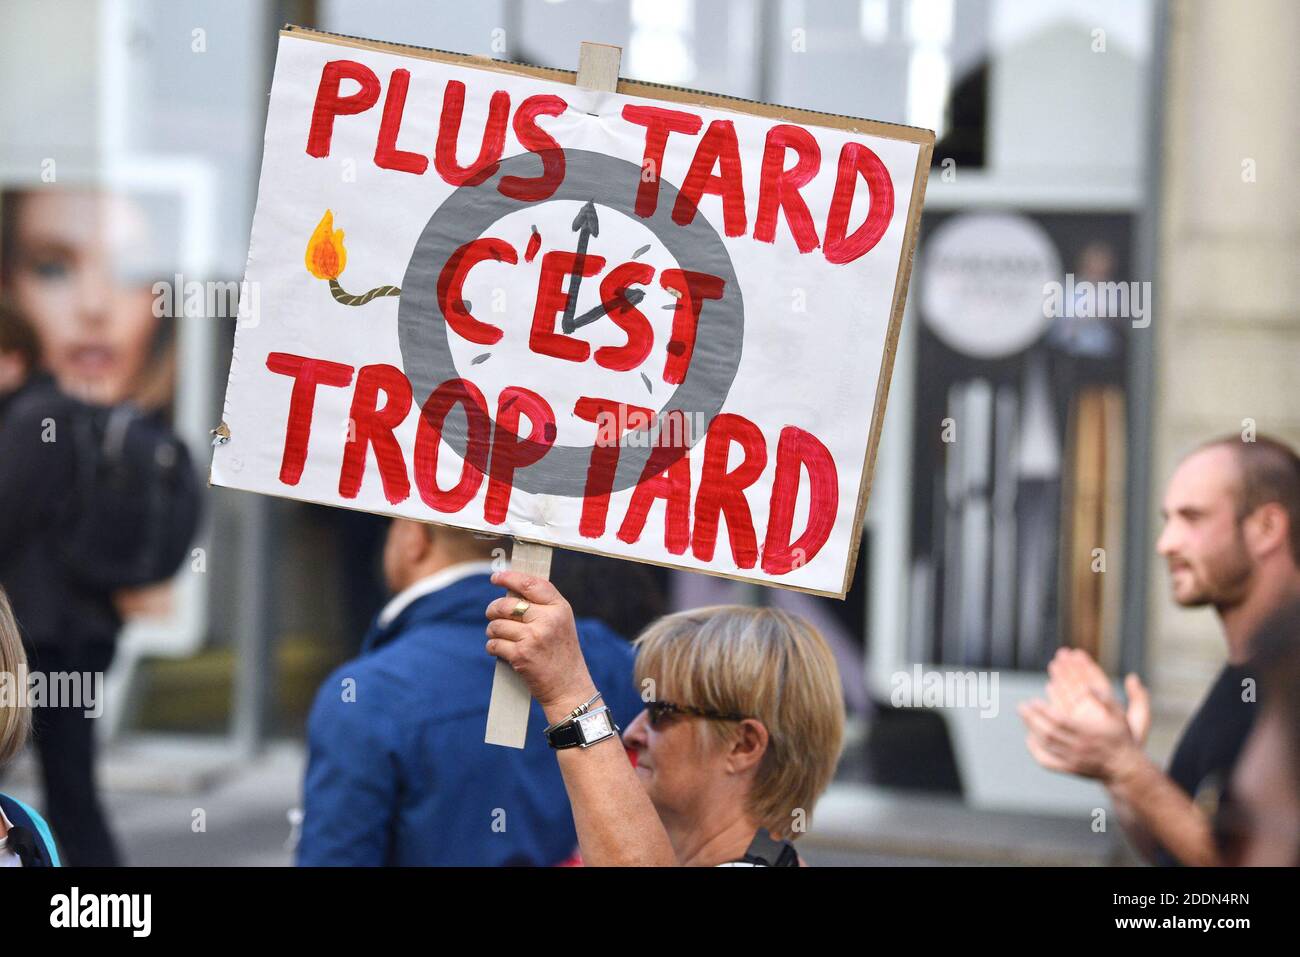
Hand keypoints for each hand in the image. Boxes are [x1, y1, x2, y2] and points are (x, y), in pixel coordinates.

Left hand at [485, 571, 595, 717]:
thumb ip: (542, 605)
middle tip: (493, 615)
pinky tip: (500, 650)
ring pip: (496, 625)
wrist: (568, 687)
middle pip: (506, 605)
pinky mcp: (520, 655)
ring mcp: (533, 638)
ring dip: (492, 631)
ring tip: (499, 636)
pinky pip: (494, 644)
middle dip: (493, 610)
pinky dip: (493, 647)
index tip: (496, 577)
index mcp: (560, 608)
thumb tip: (510, 590)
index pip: (531, 584)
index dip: (510, 578)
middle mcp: (548, 620)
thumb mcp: (561, 623)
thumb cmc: (561, 653)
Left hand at [1020, 649, 1144, 782]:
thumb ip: (1105, 699)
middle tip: (1021, 706)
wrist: (1125, 768)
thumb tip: (1088, 685)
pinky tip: (1030, 738)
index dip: (1044, 711)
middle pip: (1049, 733)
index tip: (1033, 700)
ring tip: (1024, 716)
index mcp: (1089, 733)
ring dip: (1032, 730)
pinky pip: (1047, 762)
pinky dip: (1035, 751)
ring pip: (1046, 746)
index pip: (1060, 721)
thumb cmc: (1121, 739)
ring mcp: (1073, 760)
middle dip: (1032, 719)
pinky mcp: (1070, 769)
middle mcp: (1079, 748)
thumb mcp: (1120, 716)